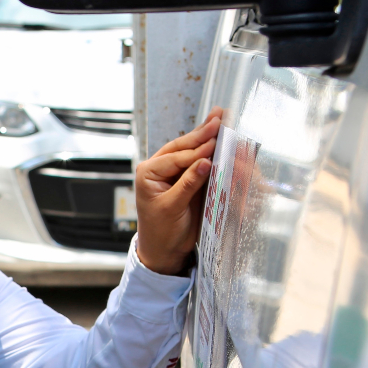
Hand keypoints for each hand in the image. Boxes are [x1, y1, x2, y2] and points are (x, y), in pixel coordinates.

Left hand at [134, 107, 222, 274]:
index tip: (216, 141)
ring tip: (219, 117)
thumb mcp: (172, 208)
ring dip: (205, 135)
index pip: (176, 157)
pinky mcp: (184, 179)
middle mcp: (158, 168)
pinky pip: (197, 161)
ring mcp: (171, 172)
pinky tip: (217, 137)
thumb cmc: (161, 232)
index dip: (197, 150)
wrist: (163, 250)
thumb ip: (188, 184)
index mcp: (148, 173)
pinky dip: (208, 150)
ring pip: (189, 149)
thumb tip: (205, 161)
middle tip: (219, 117)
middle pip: (182, 147)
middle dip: (201, 133)